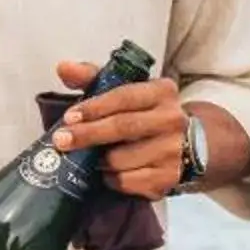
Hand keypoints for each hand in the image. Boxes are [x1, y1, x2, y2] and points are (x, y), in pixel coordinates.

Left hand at [50, 60, 191, 198]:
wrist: (187, 144)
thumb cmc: (145, 114)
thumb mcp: (124, 90)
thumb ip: (92, 77)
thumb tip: (63, 68)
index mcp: (162, 91)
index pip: (124, 97)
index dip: (94, 107)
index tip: (69, 117)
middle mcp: (172, 120)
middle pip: (122, 127)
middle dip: (87, 134)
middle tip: (61, 140)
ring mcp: (173, 150)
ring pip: (121, 159)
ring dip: (98, 160)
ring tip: (91, 157)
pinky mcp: (168, 177)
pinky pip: (127, 181)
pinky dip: (111, 178)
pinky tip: (109, 171)